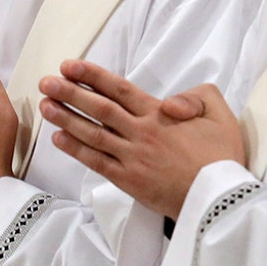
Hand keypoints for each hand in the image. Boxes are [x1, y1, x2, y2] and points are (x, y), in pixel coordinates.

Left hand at [39, 61, 239, 218]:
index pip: (119, 90)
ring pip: (93, 134)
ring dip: (66, 119)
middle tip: (47, 82)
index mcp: (161, 114)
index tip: (70, 67)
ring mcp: (132, 157)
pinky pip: (96, 162)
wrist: (217, 198)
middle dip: (70, 93)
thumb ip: (197, 97)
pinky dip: (76, 150)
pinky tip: (59, 139)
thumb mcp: (219, 115)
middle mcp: (141, 133)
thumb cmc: (221, 157)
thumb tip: (170, 101)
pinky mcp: (128, 181)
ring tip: (45, 106)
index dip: (92, 77)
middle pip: (99, 108)